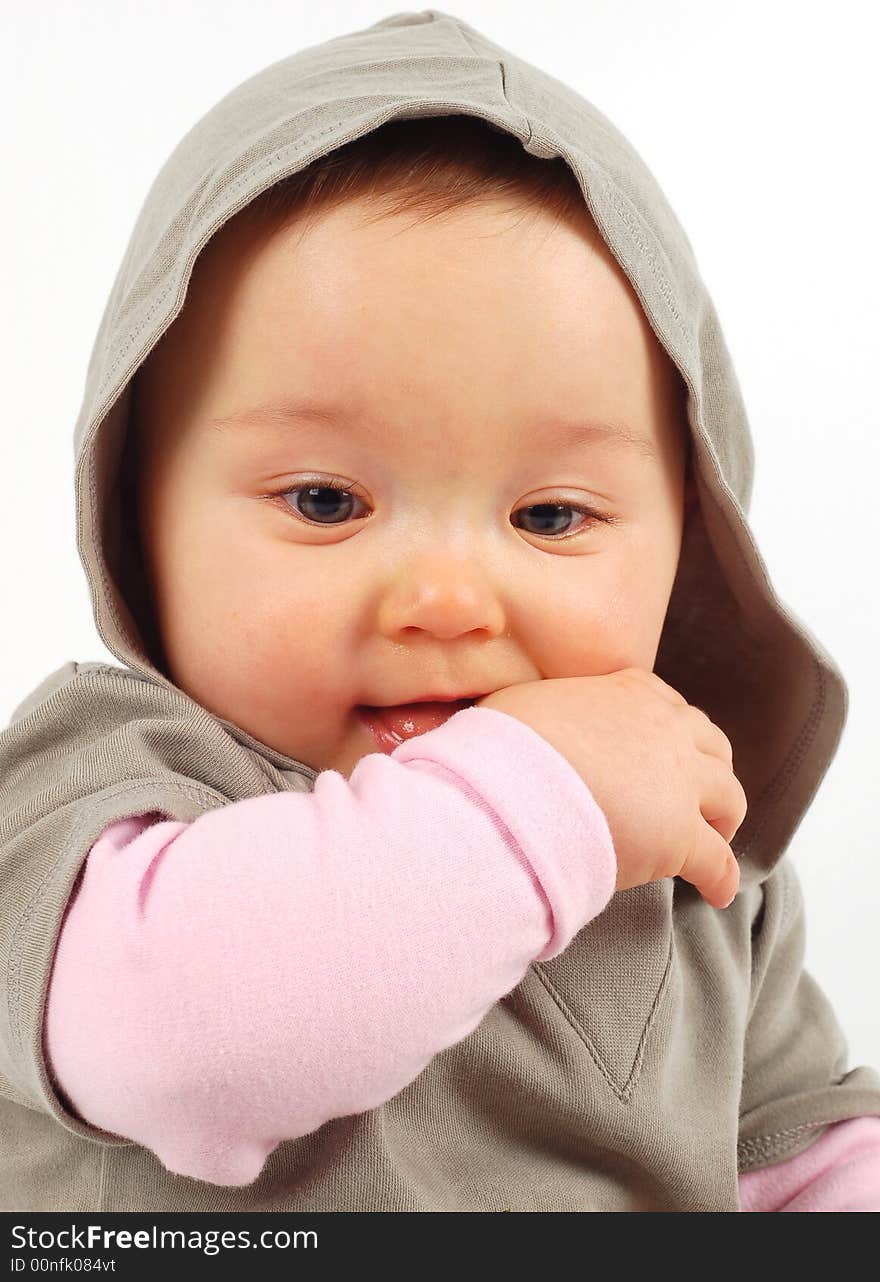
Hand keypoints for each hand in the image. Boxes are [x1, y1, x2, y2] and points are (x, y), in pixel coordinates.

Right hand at [476, 667, 745, 908]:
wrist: (510, 787)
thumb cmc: (504, 745)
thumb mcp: (526, 702)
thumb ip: (550, 709)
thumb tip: (529, 721)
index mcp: (631, 693)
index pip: (669, 705)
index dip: (672, 731)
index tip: (664, 750)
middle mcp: (667, 731)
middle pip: (711, 746)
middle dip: (709, 769)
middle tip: (695, 795)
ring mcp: (679, 784)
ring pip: (729, 798)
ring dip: (724, 818)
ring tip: (715, 838)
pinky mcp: (679, 838)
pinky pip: (717, 862)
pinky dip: (722, 878)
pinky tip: (716, 894)